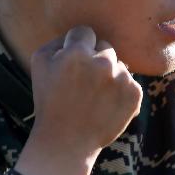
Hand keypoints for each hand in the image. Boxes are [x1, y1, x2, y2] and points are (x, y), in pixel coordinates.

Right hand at [15, 26, 142, 174]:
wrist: (67, 142)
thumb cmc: (49, 102)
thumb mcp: (39, 64)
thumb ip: (56, 40)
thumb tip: (75, 33)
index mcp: (77, 53)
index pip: (85, 32)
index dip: (77, 47)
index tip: (72, 64)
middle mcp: (103, 62)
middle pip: (105, 46)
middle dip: (95, 60)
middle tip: (83, 83)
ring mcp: (121, 78)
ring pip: (119, 65)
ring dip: (109, 76)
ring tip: (93, 97)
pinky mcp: (135, 94)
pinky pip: (130, 82)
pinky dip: (121, 91)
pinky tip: (106, 105)